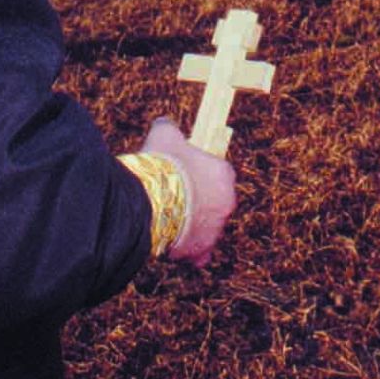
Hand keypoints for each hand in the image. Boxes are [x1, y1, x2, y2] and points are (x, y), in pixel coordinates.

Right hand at [142, 117, 235, 267]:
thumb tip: (164, 124)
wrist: (152, 201)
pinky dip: (192, 253)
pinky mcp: (202, 249)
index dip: (201, 173)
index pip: (220, 172)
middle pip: (216, 201)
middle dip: (199, 201)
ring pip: (208, 227)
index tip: (186, 174)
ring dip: (193, 225)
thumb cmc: (162, 166)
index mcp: (224, 174)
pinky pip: (201, 254)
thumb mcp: (164, 136)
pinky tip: (177, 248)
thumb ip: (169, 128)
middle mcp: (227, 202)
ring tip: (170, 221)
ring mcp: (216, 228)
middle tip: (176, 199)